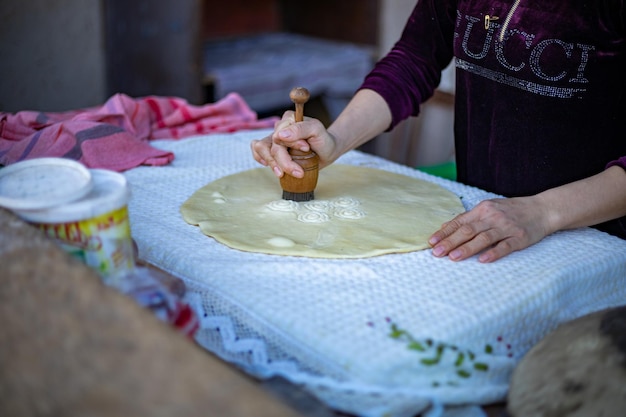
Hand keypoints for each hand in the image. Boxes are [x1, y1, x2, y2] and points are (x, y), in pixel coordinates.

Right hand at [250, 111, 336, 178]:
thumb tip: (280, 134)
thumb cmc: (323, 139)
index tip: (306, 149)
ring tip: (284, 174)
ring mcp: (274, 139)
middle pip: (271, 146)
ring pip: (261, 150)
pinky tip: (274, 167)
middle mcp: (279, 128)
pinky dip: (261, 159)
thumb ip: (300, 129)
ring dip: (273, 164)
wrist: (327, 151)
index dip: (291, 145)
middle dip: (284, 162)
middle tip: (299, 172)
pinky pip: (257, 152)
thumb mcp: (316, 130)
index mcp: (288, 119)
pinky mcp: (273, 150)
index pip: (280, 134)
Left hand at [428, 196, 550, 262]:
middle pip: (468, 230)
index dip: (444, 233)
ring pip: (483, 238)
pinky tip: (482, 260)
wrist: (542, 209)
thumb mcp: (488, 208)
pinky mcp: (519, 238)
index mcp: (482, 210)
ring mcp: (506, 228)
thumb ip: (467, 218)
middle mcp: (492, 217)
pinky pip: (505, 246)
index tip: (431, 242)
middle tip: (436, 252)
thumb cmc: (511, 210)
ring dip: (467, 248)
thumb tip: (445, 226)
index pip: (459, 222)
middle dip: (450, 242)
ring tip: (453, 257)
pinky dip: (493, 253)